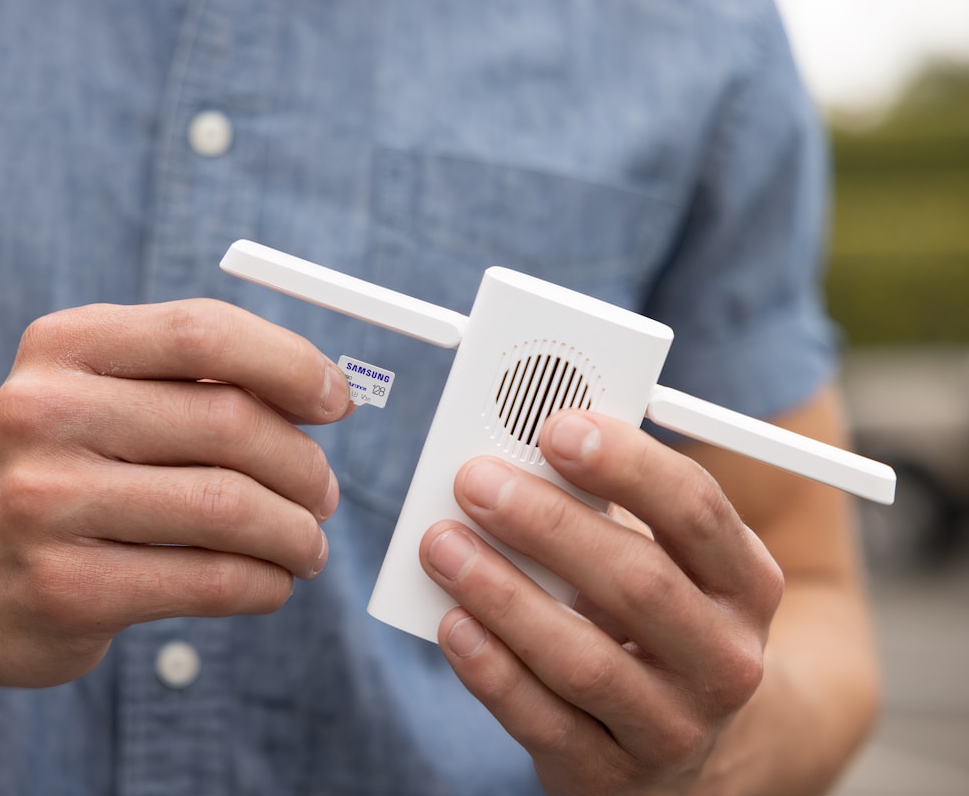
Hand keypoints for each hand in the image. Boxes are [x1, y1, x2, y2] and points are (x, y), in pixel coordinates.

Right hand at [0, 299, 352, 688]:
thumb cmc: (72, 473)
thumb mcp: (107, 397)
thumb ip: (200, 381)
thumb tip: (325, 393)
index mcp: (63, 346)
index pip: (203, 333)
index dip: (290, 364)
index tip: (336, 402)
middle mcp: (41, 413)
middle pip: (229, 422)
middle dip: (303, 463)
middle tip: (325, 493)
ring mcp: (45, 504)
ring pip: (229, 507)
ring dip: (295, 531)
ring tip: (307, 543)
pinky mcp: (65, 589)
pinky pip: (210, 579)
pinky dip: (265, 582)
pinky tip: (270, 581)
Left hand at [419, 410, 783, 793]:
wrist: (699, 759)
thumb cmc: (661, 628)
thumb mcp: (669, 567)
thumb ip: (611, 511)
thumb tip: (521, 453)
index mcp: (746, 583)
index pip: (694, 510)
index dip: (625, 463)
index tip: (556, 427)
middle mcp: (724, 659)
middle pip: (637, 582)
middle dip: (546, 523)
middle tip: (475, 481)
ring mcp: (673, 727)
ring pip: (584, 658)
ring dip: (503, 594)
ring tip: (443, 546)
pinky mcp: (612, 778)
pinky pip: (543, 721)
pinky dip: (491, 670)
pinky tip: (452, 624)